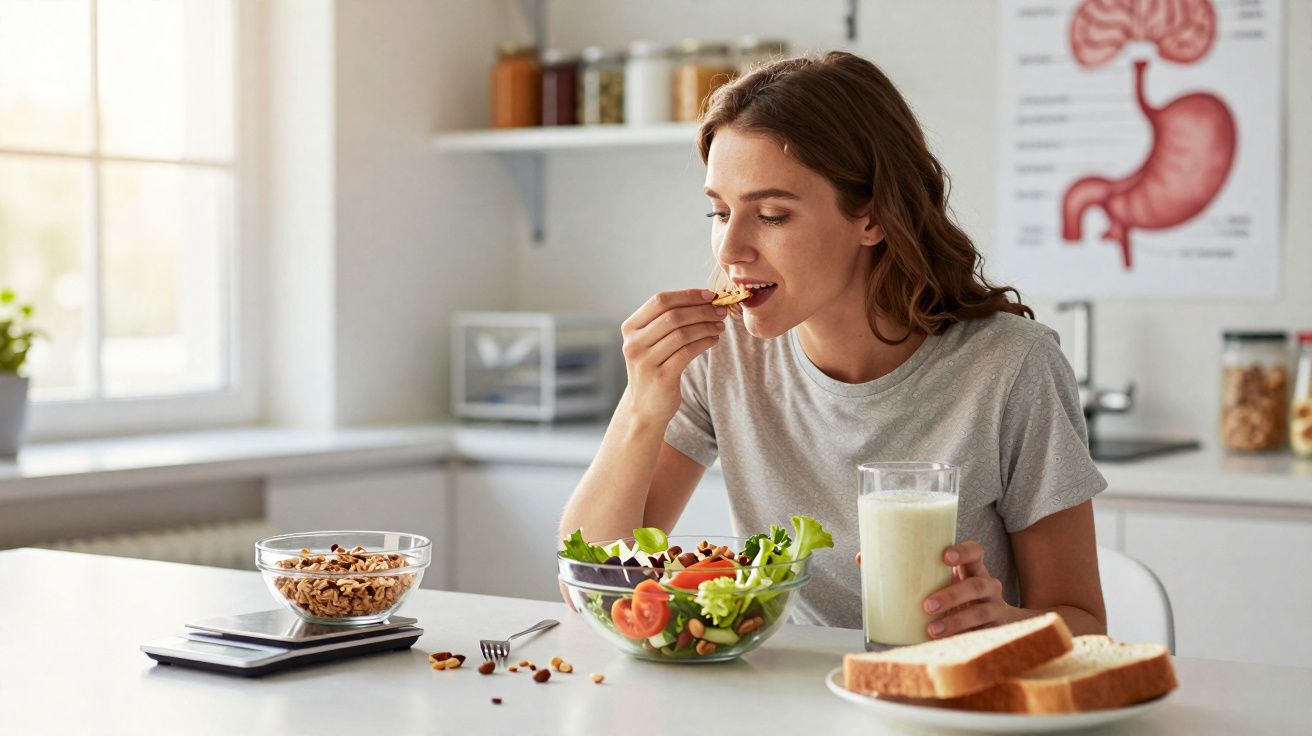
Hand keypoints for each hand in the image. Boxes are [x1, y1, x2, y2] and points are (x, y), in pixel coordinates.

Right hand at [619, 289, 726, 424]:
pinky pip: (687, 352)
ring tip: (720, 325)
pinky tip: (714, 340)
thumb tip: (704, 299)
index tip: (709, 295)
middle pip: (673, 316)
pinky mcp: (661, 377)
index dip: (687, 295)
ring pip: (682, 334)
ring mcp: (645, 361)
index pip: (660, 301)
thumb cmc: (654, 368)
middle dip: (701, 310)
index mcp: (630, 328)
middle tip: (721, 310)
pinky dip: (705, 342)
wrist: (645, 407)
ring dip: (706, 326)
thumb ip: (667, 321)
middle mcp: (634, 343)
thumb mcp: (651, 342)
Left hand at [922, 541, 1017, 638]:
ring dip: (955, 621)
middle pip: (976, 585)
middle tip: (927, 605)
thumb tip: (866, 561)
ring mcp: (996, 609)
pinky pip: (984, 635)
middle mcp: (989, 587)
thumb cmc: (962, 599)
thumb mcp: (947, 585)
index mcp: (974, 570)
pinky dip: (964, 639)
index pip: (975, 552)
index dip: (963, 552)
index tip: (945, 556)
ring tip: (932, 630)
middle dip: (951, 595)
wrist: (1000, 623)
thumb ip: (919, 576)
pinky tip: (948, 645)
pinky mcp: (998, 630)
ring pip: (980, 612)